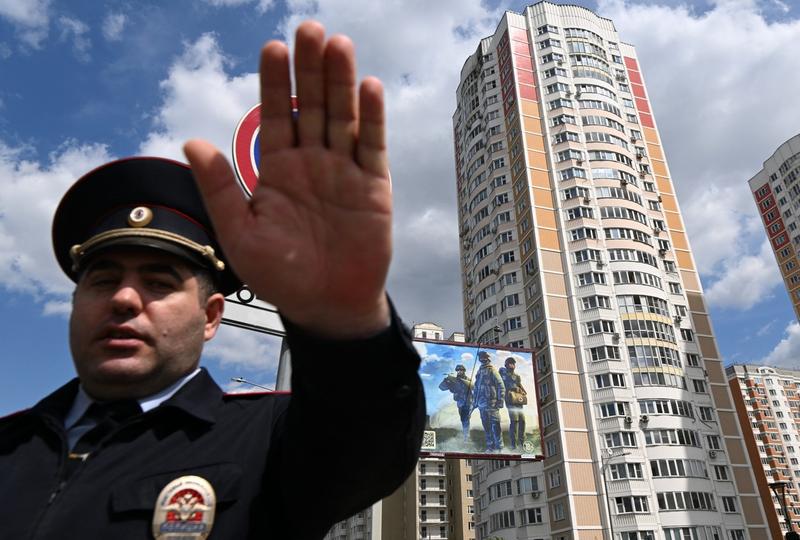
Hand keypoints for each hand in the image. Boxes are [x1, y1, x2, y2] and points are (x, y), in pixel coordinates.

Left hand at [184, 21, 390, 338]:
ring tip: (337, 45)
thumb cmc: (281, 275)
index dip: (274, 83)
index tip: (272, 48)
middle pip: (312, 106)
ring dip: (340, 82)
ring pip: (343, 118)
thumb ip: (220, 188)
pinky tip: (367, 88)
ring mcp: (344, 171)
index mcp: (278, 169)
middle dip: (310, 69)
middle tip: (309, 29)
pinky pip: (372, 147)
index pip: (275, 115)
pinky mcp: (374, 187)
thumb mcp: (240, 234)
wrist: (326, 305)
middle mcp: (312, 162)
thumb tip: (191, 141)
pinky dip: (371, 119)